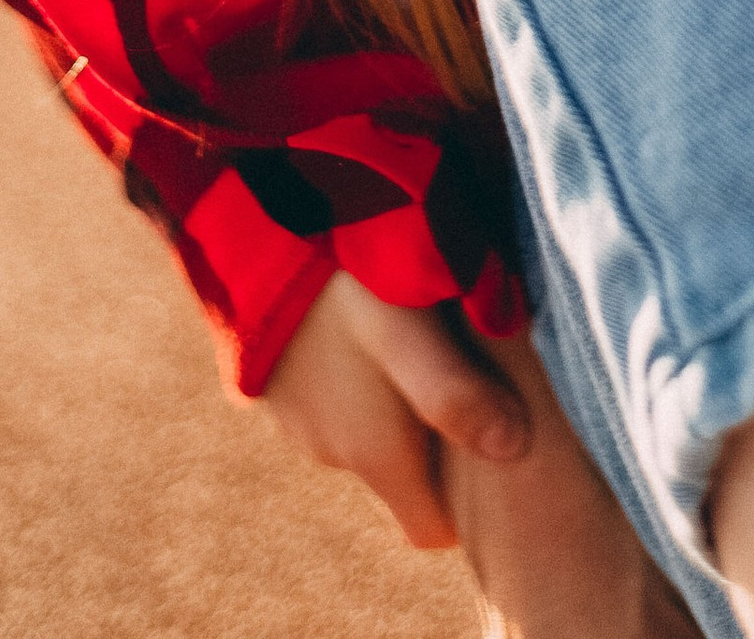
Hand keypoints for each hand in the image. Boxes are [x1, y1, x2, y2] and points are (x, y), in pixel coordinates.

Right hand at [265, 273, 696, 628]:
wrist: (238, 225)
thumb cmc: (336, 279)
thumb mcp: (408, 328)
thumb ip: (456, 393)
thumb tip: (515, 450)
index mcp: (372, 455)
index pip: (431, 528)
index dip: (470, 506)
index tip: (503, 448)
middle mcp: (331, 452)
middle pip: (406, 473)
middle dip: (443, 440)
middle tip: (483, 371)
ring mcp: (298, 418)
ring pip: (372, 427)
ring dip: (402, 395)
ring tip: (433, 327)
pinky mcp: (278, 379)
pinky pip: (338, 393)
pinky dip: (363, 369)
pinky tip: (377, 307)